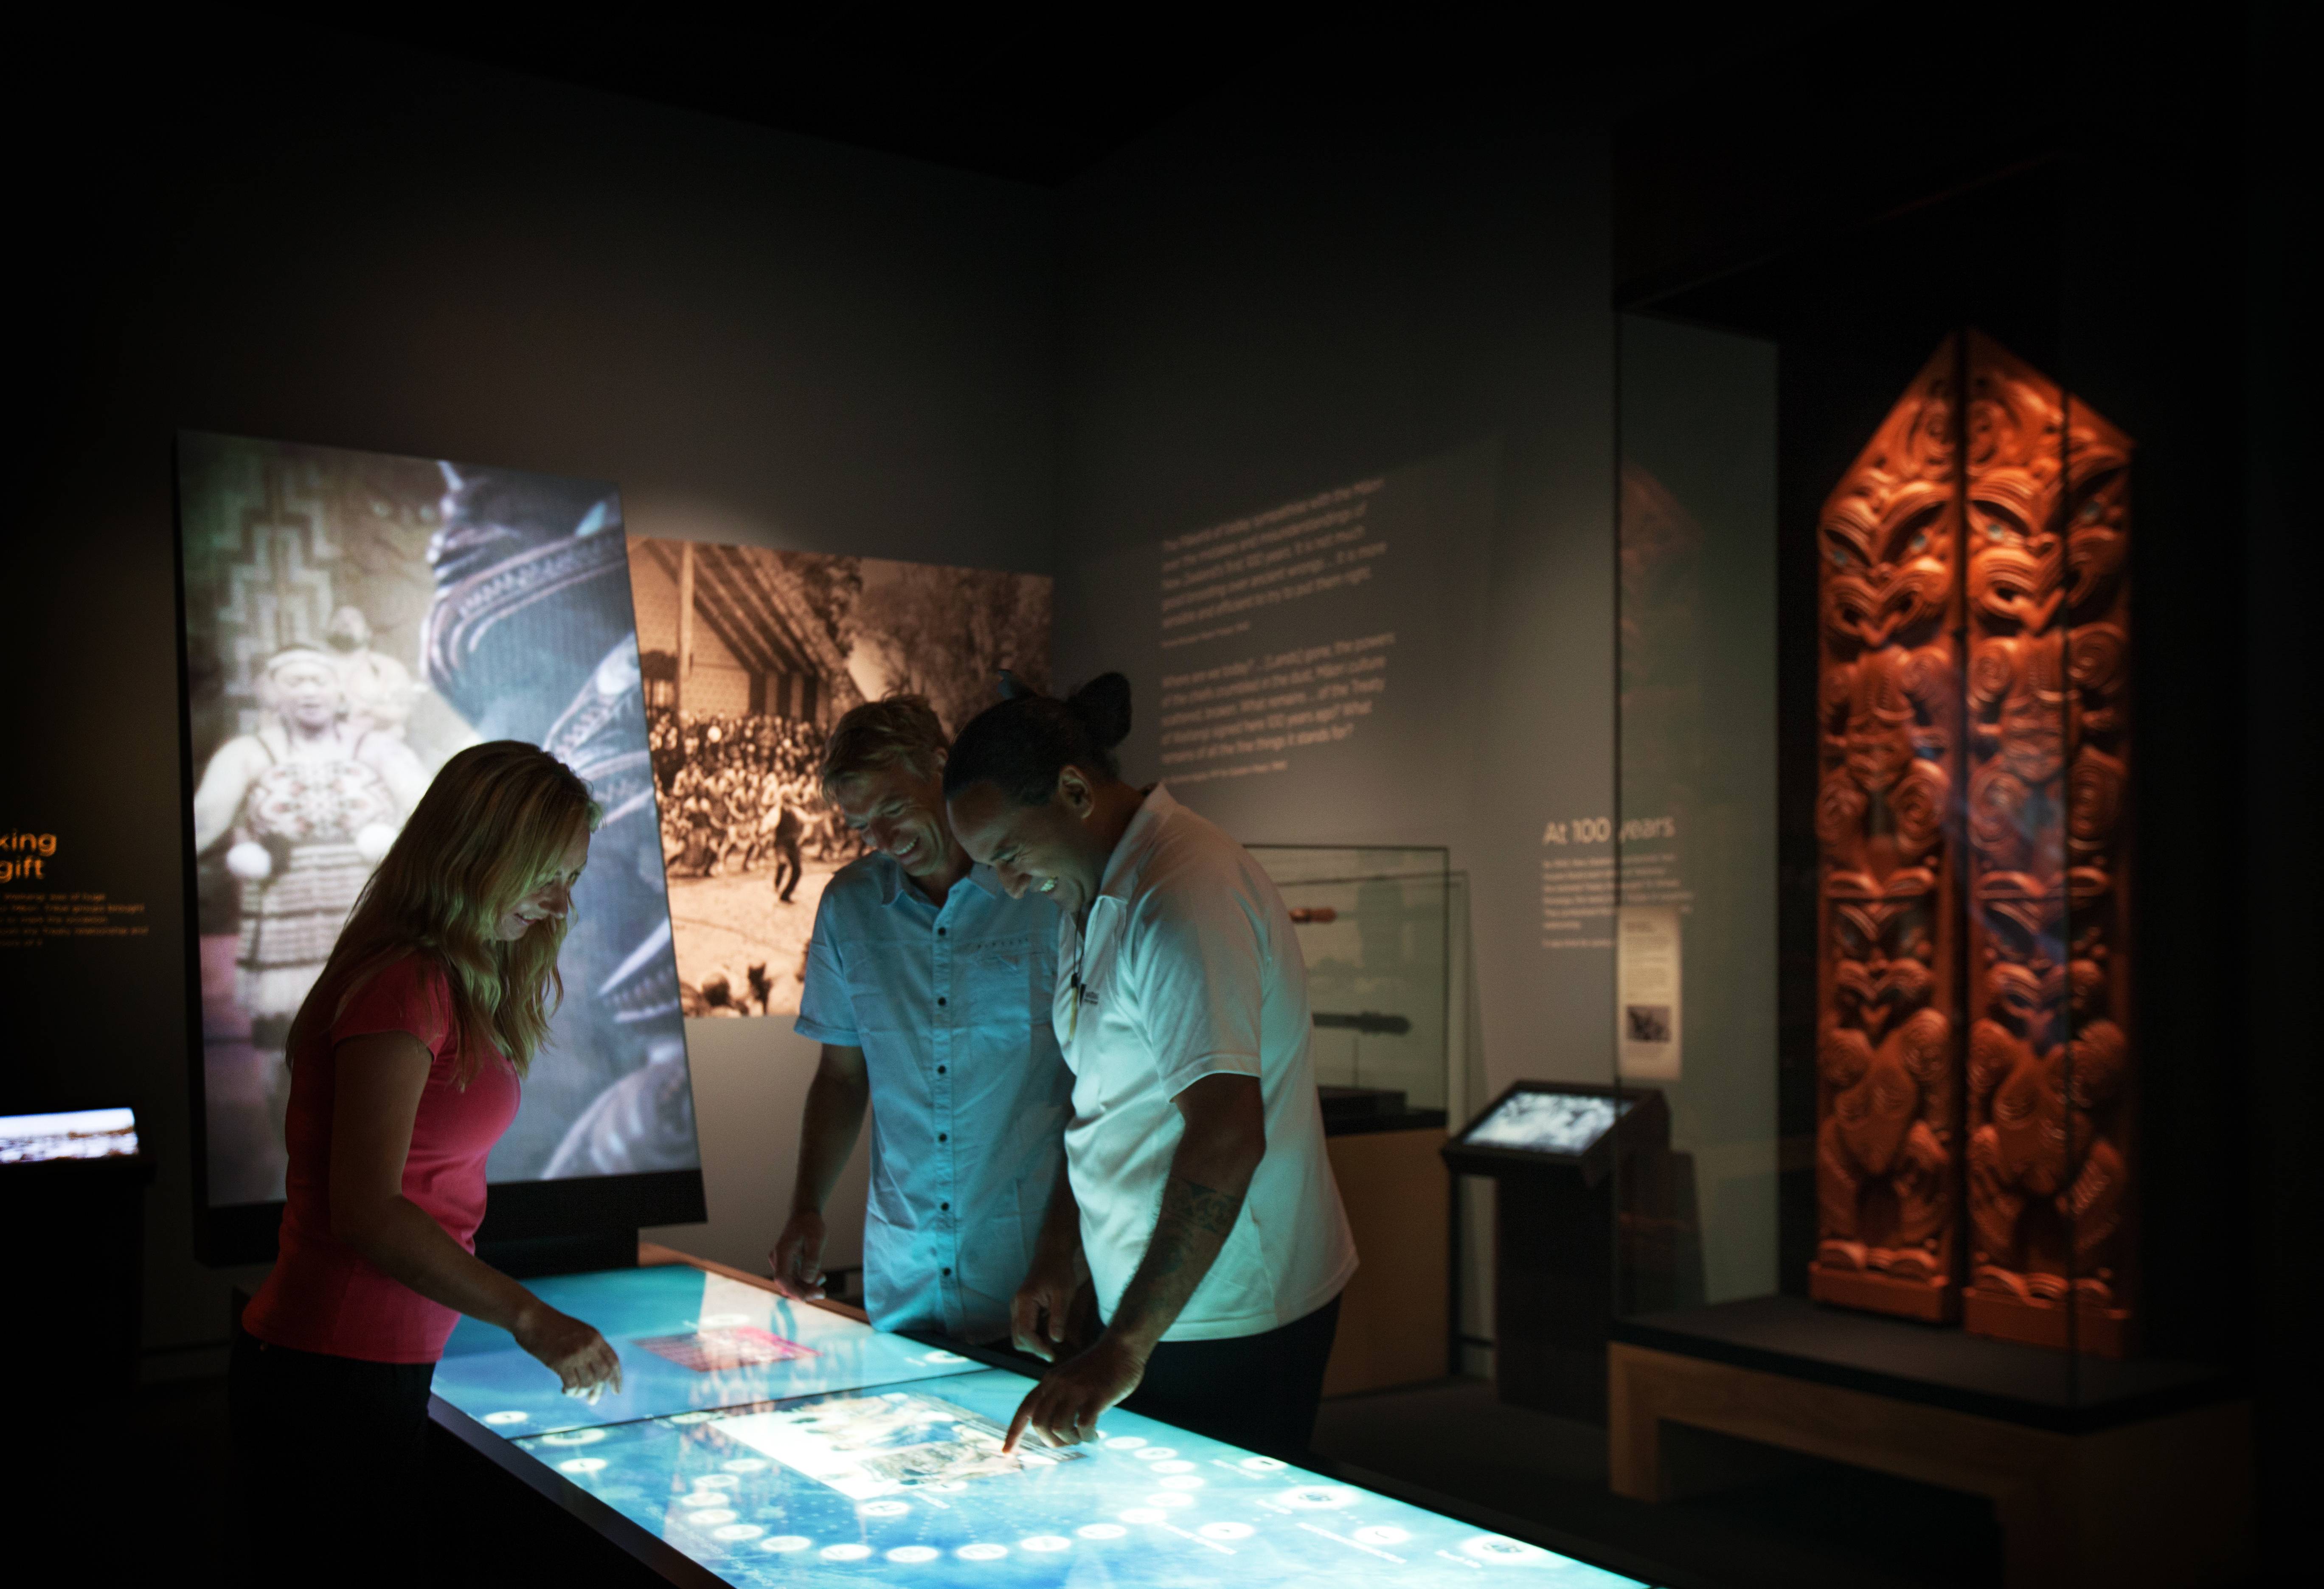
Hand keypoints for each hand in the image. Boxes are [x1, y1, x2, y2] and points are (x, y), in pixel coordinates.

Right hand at [513, 1301, 622, 1401]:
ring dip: (582, 1393)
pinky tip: (564, 1390)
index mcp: (596, 1337)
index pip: (613, 1361)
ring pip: (588, 1383)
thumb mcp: (579, 1331)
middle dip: (599, 1391)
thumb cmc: (552, 1326)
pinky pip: (572, 1385)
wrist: (532, 1318)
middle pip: (603, 1375)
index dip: (617, 1378)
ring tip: (574, 1394)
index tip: (616, 1391)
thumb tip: (597, 1370)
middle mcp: (589, 1345)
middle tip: (592, 1400)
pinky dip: (570, 1392)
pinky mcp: (561, 1362)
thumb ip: (590, 1345)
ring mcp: (576, 1353)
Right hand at [768, 1209, 827, 1300]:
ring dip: (807, 1287)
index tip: (805, 1299)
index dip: (793, 1291)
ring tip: (823, 1281)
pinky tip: (820, 1277)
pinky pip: (796, 1277)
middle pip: (787, 1283)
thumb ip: (812, 1260)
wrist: (805, 1214)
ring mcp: (782, 1262)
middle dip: (804, 1291)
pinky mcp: (788, 1263)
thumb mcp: (816, 1239)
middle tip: (822, 1293)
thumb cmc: (810, 1225)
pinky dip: (807, 1280)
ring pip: (792, 1282)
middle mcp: (778, 1259)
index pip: (782, 1278)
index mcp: (782, 1252)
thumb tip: (808, 1279)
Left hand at [1003, 1333, 1145, 1452]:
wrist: (1122, 1347)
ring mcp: (1076, 1389)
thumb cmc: (1100, 1367)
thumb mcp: (1071, 1377)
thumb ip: (1059, 1395)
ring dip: (1071, 1440)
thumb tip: (1054, 1429)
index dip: (1013, 1432)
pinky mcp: (1096, 1395)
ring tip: (1084, 1438)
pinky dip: (1088, 1438)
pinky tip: (1095, 1436)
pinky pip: (1083, 1427)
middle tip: (1067, 1443)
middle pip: (1039, 1423)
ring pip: (1059, 1427)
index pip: (1025, 1408)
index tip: (1005, 1453)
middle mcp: (1058, 1384)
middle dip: (1050, 1441)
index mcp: (1050, 1380)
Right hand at [1010, 1248, 1081, 1363]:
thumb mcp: (1063, 1294)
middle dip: (1034, 1348)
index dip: (1037, 1348)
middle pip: (1018, 1339)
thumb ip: (1058, 1317)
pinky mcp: (1022, 1309)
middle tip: (1053, 1350)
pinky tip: (1049, 1332)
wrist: (1052, 1255)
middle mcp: (1016, 1306)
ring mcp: (1017, 1308)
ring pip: (1019, 1336)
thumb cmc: (1059, 1272)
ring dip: (1034, 1343)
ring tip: (1053, 1341)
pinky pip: (1024, 1329)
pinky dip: (1034, 1336)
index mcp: (1024, 1302)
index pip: (1025, 1333)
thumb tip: (1055, 1340)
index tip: (1051, 1356)